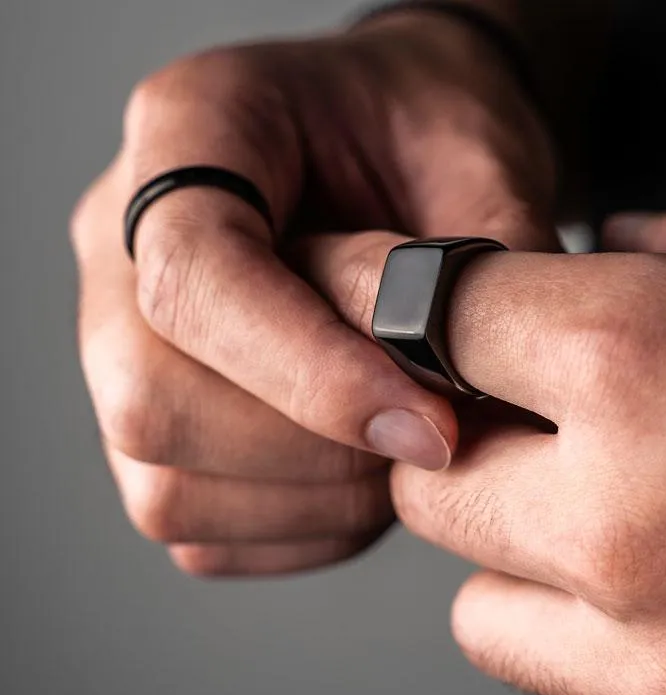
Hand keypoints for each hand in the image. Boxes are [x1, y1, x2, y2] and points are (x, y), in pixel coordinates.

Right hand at [70, 12, 558, 575]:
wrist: (401, 143)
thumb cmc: (432, 135)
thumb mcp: (481, 157)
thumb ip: (475, 274)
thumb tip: (473, 410)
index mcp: (188, 132)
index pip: (195, 277)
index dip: (311, 370)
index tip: (432, 424)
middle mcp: (123, 249)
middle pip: (154, 403)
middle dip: (317, 452)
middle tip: (435, 439)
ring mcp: (124, 346)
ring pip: (168, 488)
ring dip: (315, 501)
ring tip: (409, 454)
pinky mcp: (155, 430)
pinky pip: (199, 528)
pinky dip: (299, 528)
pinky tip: (365, 480)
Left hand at [296, 192, 665, 694]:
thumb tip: (610, 251)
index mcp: (652, 358)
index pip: (435, 317)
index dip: (405, 304)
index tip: (385, 307)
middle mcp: (634, 524)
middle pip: (430, 492)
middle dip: (469, 465)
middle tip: (544, 449)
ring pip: (486, 627)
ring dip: (536, 588)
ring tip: (641, 559)